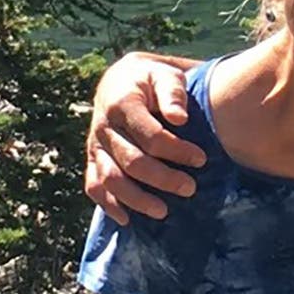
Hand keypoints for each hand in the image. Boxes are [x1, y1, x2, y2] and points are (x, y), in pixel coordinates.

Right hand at [83, 52, 202, 223]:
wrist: (121, 80)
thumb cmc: (151, 79)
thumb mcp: (165, 74)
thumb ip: (173, 93)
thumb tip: (180, 118)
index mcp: (121, 103)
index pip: (149, 135)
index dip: (176, 150)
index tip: (201, 159)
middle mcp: (103, 126)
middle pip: (131, 161)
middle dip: (162, 178)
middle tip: (190, 189)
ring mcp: (95, 145)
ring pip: (110, 179)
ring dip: (136, 199)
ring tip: (163, 212)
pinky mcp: (93, 159)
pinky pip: (94, 186)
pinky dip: (107, 204)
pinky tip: (127, 219)